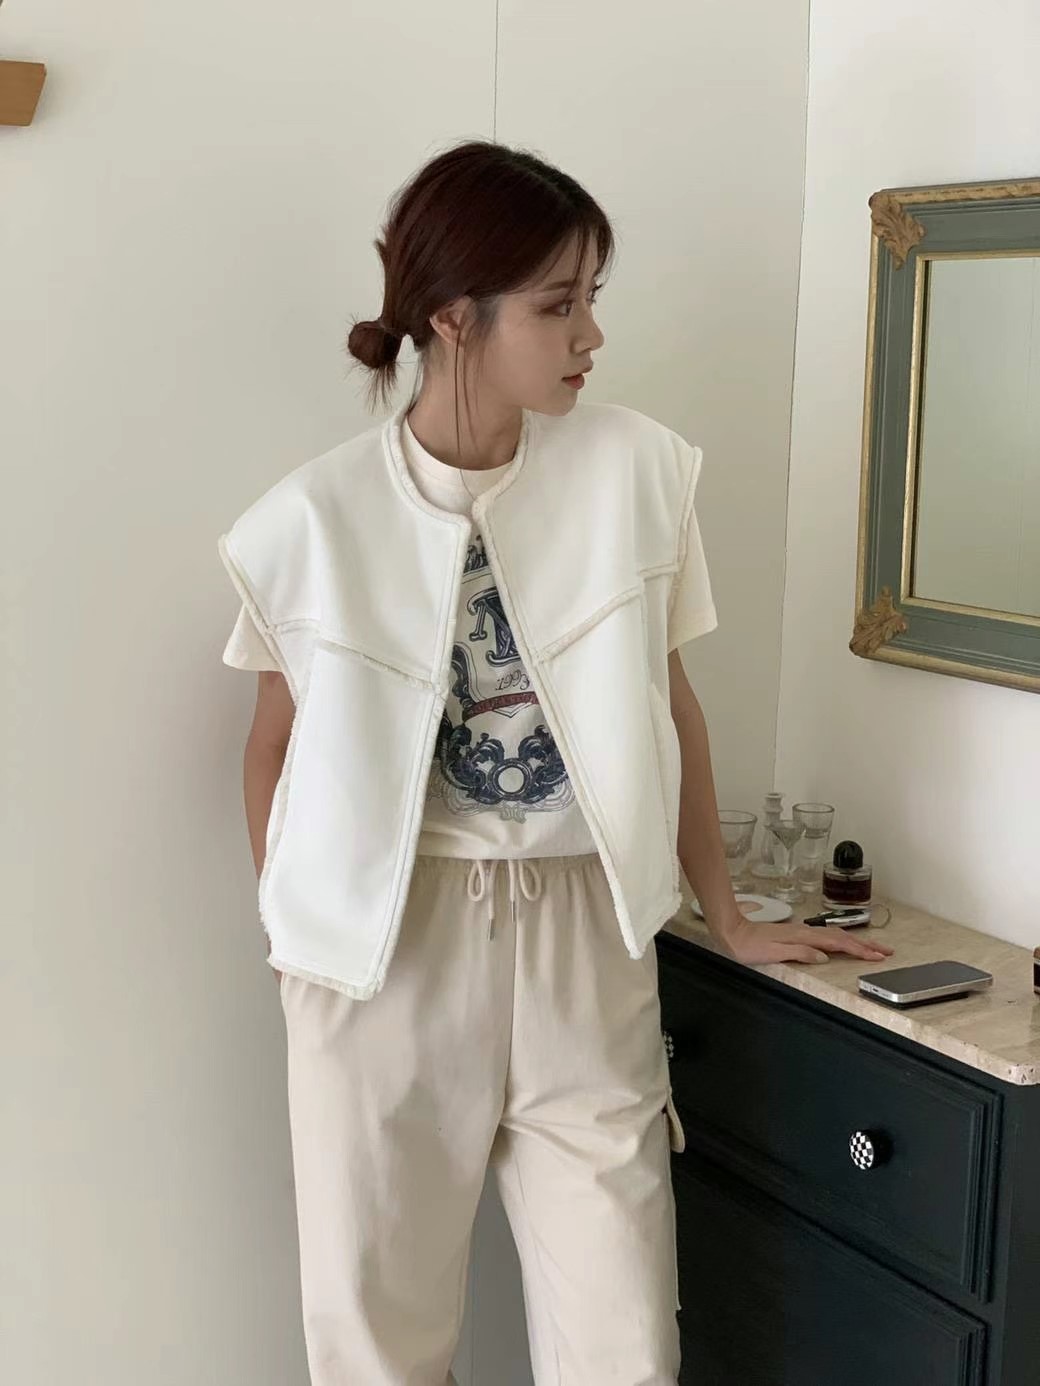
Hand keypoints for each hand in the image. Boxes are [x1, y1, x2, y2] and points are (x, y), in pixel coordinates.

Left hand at [716, 905, 893, 966]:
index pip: (838, 944)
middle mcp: (805, 932)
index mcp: (803, 937)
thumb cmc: (748, 946)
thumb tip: (823, 956)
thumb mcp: (773, 953)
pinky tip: (841, 943)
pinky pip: (826, 936)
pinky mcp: (795, 934)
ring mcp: (801, 932)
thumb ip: (799, 953)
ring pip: (835, 935)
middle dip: (866, 944)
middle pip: (842, 937)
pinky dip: (840, 940)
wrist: (731, 931)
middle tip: (886, 951)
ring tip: (871, 947)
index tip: (878, 956)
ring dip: (855, 941)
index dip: (860, 951)